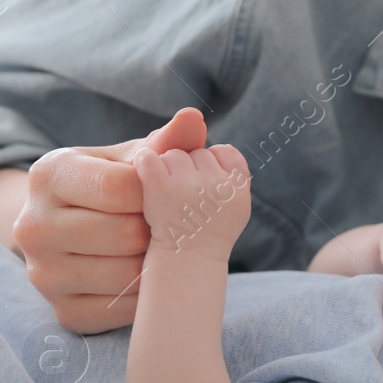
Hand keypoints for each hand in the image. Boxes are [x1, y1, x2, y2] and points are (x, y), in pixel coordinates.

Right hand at [13, 108, 206, 331]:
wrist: (65, 230)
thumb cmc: (105, 186)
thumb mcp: (127, 159)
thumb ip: (164, 142)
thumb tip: (194, 118)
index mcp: (48, 174)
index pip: (120, 187)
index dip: (156, 193)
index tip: (166, 194)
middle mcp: (32, 225)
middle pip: (124, 234)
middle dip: (156, 230)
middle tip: (163, 225)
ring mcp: (43, 274)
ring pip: (125, 276)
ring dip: (153, 265)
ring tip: (155, 249)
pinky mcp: (61, 311)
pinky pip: (121, 312)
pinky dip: (144, 297)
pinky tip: (145, 276)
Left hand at [133, 143, 250, 259]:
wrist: (182, 267)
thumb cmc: (203, 233)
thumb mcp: (225, 202)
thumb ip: (217, 163)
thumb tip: (190, 114)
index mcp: (239, 188)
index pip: (224, 152)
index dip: (209, 168)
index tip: (202, 194)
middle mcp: (220, 185)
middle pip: (195, 153)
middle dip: (185, 171)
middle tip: (183, 203)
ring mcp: (192, 186)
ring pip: (172, 156)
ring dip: (163, 173)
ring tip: (167, 202)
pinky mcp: (163, 188)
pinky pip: (148, 159)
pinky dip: (142, 166)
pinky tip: (145, 185)